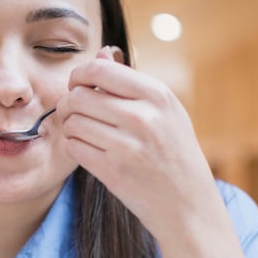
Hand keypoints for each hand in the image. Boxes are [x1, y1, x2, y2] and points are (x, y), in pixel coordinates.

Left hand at [58, 46, 218, 238]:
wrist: (189, 204)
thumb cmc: (175, 153)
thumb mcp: (165, 111)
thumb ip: (130, 82)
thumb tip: (100, 53)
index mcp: (157, 95)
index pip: (98, 70)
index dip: (79, 76)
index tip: (78, 86)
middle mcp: (143, 117)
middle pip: (79, 96)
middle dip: (69, 103)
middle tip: (75, 112)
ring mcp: (128, 146)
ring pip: (73, 122)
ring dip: (71, 127)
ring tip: (85, 133)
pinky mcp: (113, 171)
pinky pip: (74, 147)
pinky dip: (75, 147)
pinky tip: (88, 150)